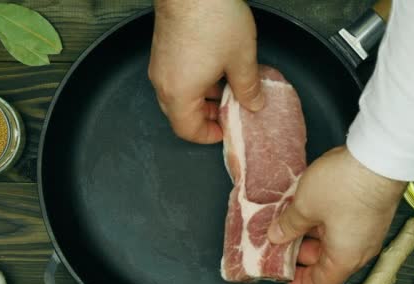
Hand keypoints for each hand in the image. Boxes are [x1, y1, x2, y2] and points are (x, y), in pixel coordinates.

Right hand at [149, 0, 264, 143]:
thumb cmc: (212, 19)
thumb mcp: (241, 58)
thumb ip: (249, 88)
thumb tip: (254, 103)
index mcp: (180, 94)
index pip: (188, 131)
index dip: (209, 135)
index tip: (225, 129)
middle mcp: (164, 83)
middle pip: (180, 115)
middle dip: (206, 117)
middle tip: (229, 109)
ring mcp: (159, 66)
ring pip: (177, 95)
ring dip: (200, 98)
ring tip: (225, 87)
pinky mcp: (161, 51)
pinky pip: (175, 78)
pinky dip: (193, 82)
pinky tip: (213, 68)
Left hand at [267, 146, 406, 283]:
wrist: (379, 156)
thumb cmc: (343, 186)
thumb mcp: (304, 206)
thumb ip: (288, 225)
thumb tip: (277, 237)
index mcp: (344, 258)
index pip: (319, 283)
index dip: (297, 280)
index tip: (280, 268)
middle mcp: (360, 250)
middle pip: (325, 262)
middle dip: (299, 251)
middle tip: (276, 237)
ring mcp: (368, 231)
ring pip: (333, 241)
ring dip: (310, 232)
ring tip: (288, 217)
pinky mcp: (370, 213)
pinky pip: (343, 226)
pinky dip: (323, 221)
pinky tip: (307, 204)